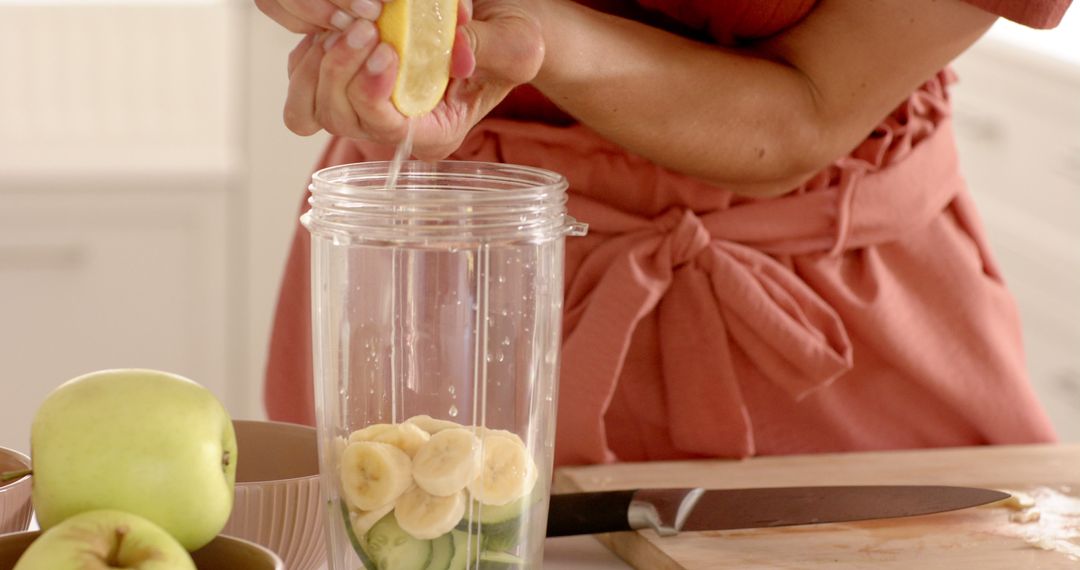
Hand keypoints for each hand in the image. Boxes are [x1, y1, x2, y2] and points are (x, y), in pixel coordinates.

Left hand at [281, 0, 543, 159]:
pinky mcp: (344, 82)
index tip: (385, 51)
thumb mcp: (518, 46)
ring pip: (311, 105)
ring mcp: (364, 107)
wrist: (494, 29)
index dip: (373, 94)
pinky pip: (303, 77)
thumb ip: (490, 50)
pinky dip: (312, 50)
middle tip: (365, 26)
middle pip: (339, 118)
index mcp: (433, 134)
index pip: (386, 129)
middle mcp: (393, 128)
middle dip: (342, 71)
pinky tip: (340, 25)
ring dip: (321, 62)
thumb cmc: (509, 44)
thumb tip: (457, 56)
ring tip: (354, 25)